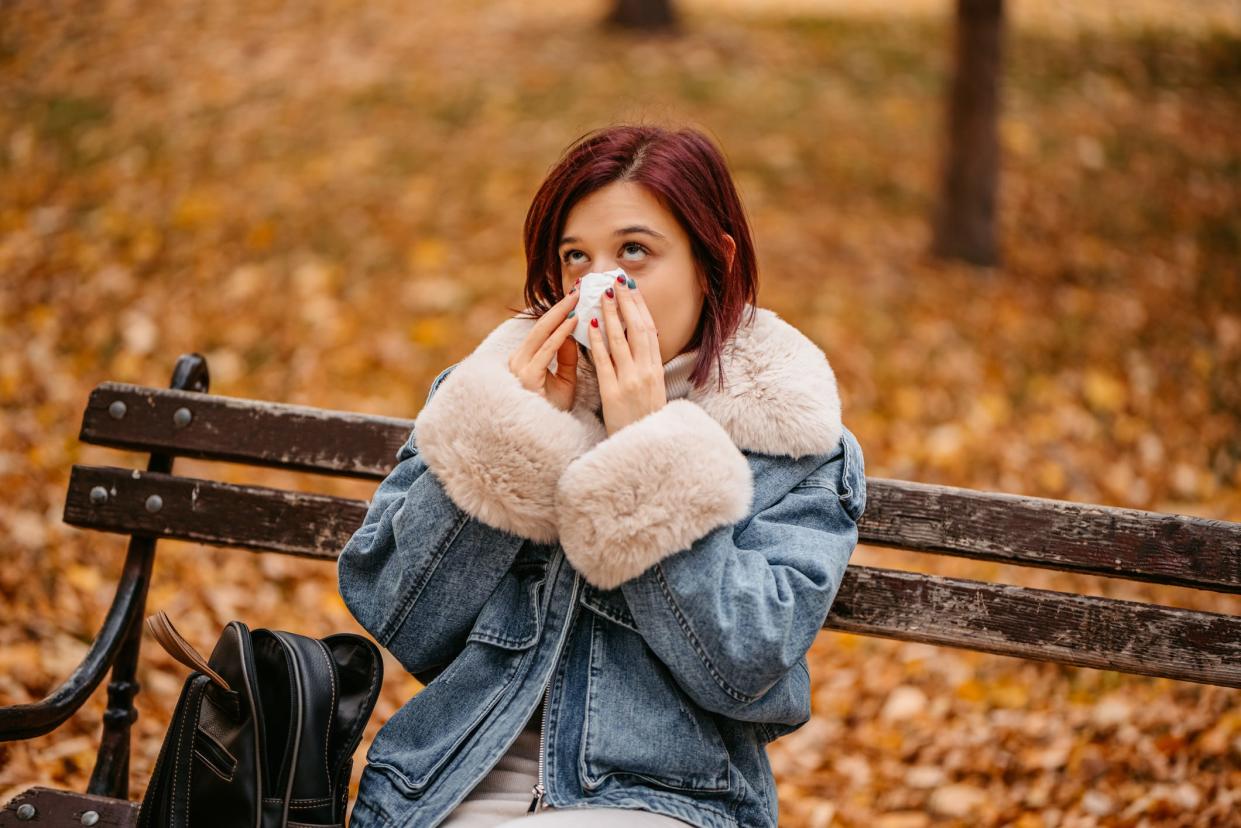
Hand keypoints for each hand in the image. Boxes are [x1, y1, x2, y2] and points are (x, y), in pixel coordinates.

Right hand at [507, 285, 579, 411]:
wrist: (546, 439)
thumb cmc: (554, 410)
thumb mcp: (564, 380)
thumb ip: (566, 356)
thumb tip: (573, 331)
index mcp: (525, 359)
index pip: (544, 329)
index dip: (560, 311)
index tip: (577, 296)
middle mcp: (518, 360)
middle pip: (541, 325)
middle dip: (561, 305)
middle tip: (579, 288)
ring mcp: (520, 368)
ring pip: (542, 333)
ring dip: (561, 313)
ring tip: (578, 298)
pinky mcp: (527, 377)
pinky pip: (546, 350)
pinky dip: (561, 334)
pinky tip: (574, 321)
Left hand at [589, 273, 663, 436]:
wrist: (643, 449)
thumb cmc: (644, 421)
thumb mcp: (653, 391)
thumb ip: (647, 367)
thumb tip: (641, 342)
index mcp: (656, 370)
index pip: (649, 330)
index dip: (640, 307)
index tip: (631, 288)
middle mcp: (646, 372)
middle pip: (637, 329)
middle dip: (626, 303)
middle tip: (616, 281)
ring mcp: (630, 382)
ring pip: (620, 340)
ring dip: (611, 315)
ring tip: (602, 295)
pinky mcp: (613, 393)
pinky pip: (604, 361)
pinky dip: (598, 341)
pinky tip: (591, 324)